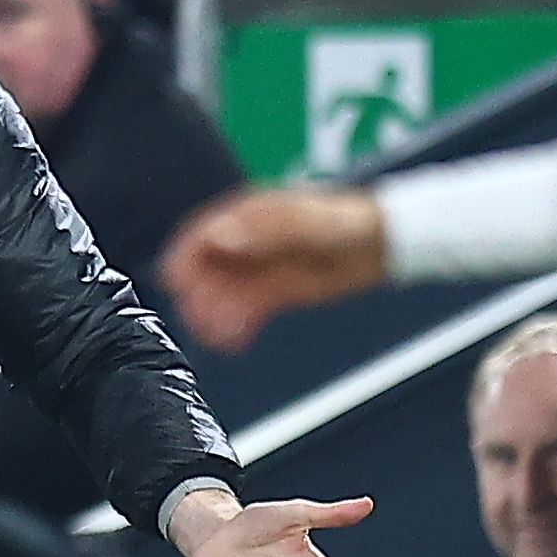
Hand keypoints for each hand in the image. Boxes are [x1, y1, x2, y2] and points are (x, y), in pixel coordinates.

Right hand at [158, 187, 389, 352]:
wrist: (380, 243)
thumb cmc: (346, 220)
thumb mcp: (304, 221)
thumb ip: (262, 229)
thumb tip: (220, 238)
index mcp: (249, 215)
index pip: (203, 234)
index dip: (186, 257)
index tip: (175, 281)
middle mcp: (248, 243)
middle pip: (208, 270)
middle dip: (198, 294)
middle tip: (196, 318)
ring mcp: (260, 269)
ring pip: (224, 295)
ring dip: (214, 315)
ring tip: (216, 336)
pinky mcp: (274, 293)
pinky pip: (245, 312)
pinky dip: (235, 326)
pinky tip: (231, 341)